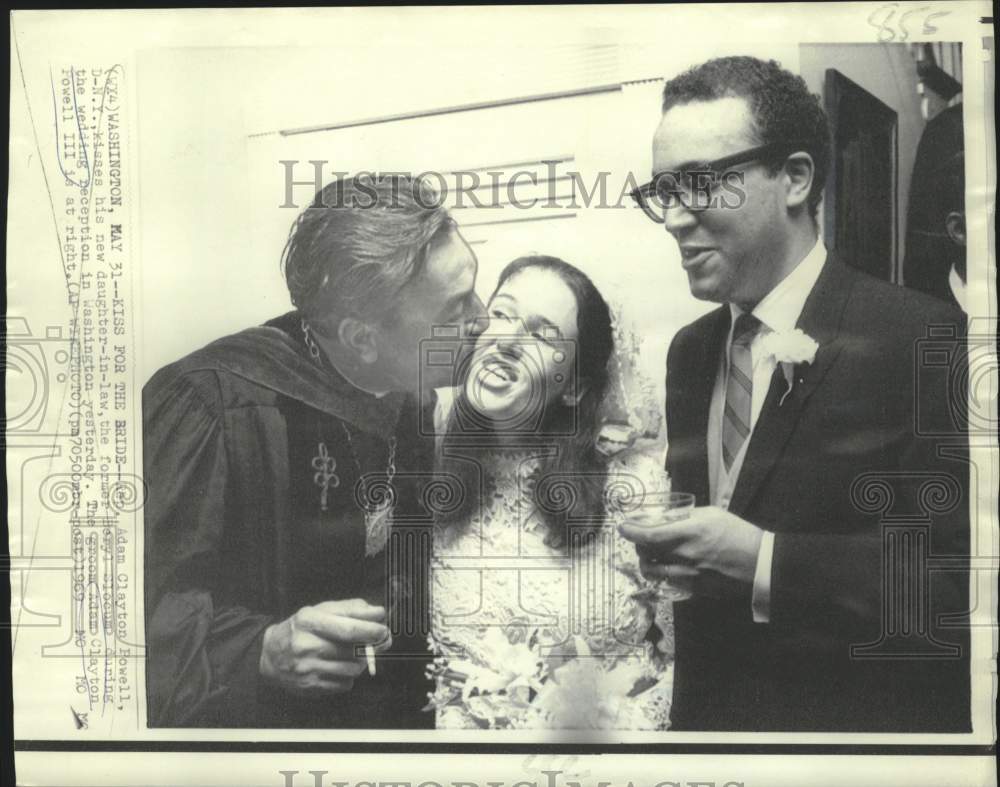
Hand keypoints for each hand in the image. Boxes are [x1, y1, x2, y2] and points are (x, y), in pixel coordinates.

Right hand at [259, 598, 390, 695]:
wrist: (270, 655)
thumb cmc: (302, 628)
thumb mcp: (320, 610)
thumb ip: (350, 609)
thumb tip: (378, 614)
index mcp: (310, 621)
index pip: (348, 628)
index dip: (371, 630)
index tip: (384, 629)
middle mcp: (307, 646)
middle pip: (354, 650)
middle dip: (373, 646)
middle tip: (381, 640)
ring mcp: (308, 669)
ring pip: (353, 669)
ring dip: (361, 662)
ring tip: (355, 653)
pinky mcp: (311, 687)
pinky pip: (344, 684)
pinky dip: (349, 676)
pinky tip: (340, 667)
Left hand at [618, 506, 764, 598]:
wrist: (760, 564)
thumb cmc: (739, 534)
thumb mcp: (712, 514)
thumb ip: (685, 516)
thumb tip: (664, 517)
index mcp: (688, 533)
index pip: (648, 535)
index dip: (630, 531)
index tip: (622, 527)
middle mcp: (684, 556)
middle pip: (645, 554)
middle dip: (637, 545)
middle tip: (640, 538)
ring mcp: (688, 575)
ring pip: (652, 572)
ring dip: (646, 562)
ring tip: (651, 554)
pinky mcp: (693, 589)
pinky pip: (667, 582)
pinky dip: (661, 573)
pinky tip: (668, 566)